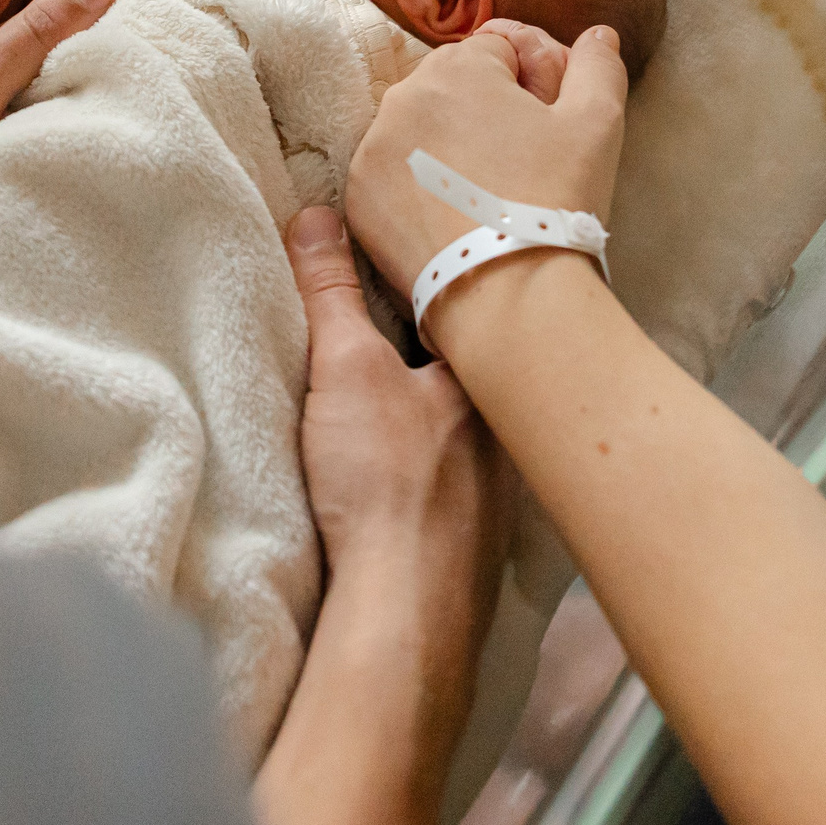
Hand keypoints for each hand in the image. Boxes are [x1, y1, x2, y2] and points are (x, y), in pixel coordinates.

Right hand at [257, 208, 506, 824]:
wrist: (407, 609)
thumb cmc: (386, 479)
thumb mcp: (347, 368)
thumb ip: (331, 293)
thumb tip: (316, 215)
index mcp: (489, 376)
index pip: (468, 310)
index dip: (436, 282)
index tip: (409, 257)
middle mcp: (509, 428)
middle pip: (469, 369)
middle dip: (438, 348)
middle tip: (398, 320)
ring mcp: (499, 490)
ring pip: (466, 429)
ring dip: (435, 412)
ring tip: (399, 394)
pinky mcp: (475, 540)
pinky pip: (454, 481)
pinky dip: (432, 467)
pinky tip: (407, 474)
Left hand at [343, 23, 628, 303]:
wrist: (506, 293)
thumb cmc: (555, 199)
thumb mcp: (599, 122)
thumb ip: (598, 65)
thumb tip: (599, 34)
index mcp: (457, 67)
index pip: (497, 52)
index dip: (530, 86)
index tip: (543, 129)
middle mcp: (402, 97)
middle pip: (453, 88)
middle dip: (484, 114)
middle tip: (520, 167)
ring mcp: (372, 150)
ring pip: (419, 131)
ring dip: (448, 148)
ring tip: (487, 196)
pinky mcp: (358, 199)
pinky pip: (392, 176)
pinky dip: (417, 189)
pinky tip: (453, 218)